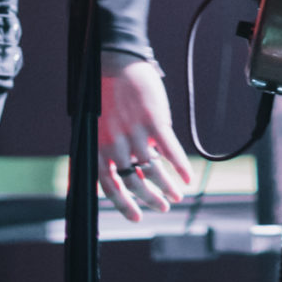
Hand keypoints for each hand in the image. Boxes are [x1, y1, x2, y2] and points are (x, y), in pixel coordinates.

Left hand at [96, 55, 193, 221]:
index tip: (137, 217)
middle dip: (150, 199)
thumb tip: (96, 181)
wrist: (115, 63)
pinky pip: (170, 151)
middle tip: (163, 207)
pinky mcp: (154, 121)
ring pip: (153, 171)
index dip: (123, 205)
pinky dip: (180, 168)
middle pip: (133, 182)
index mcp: (97, 146)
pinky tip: (187, 177)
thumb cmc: (103, 95)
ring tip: (176, 196)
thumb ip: (99, 154)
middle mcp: (115, 143)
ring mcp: (135, 133)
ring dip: (167, 187)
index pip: (109, 186)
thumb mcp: (93, 127)